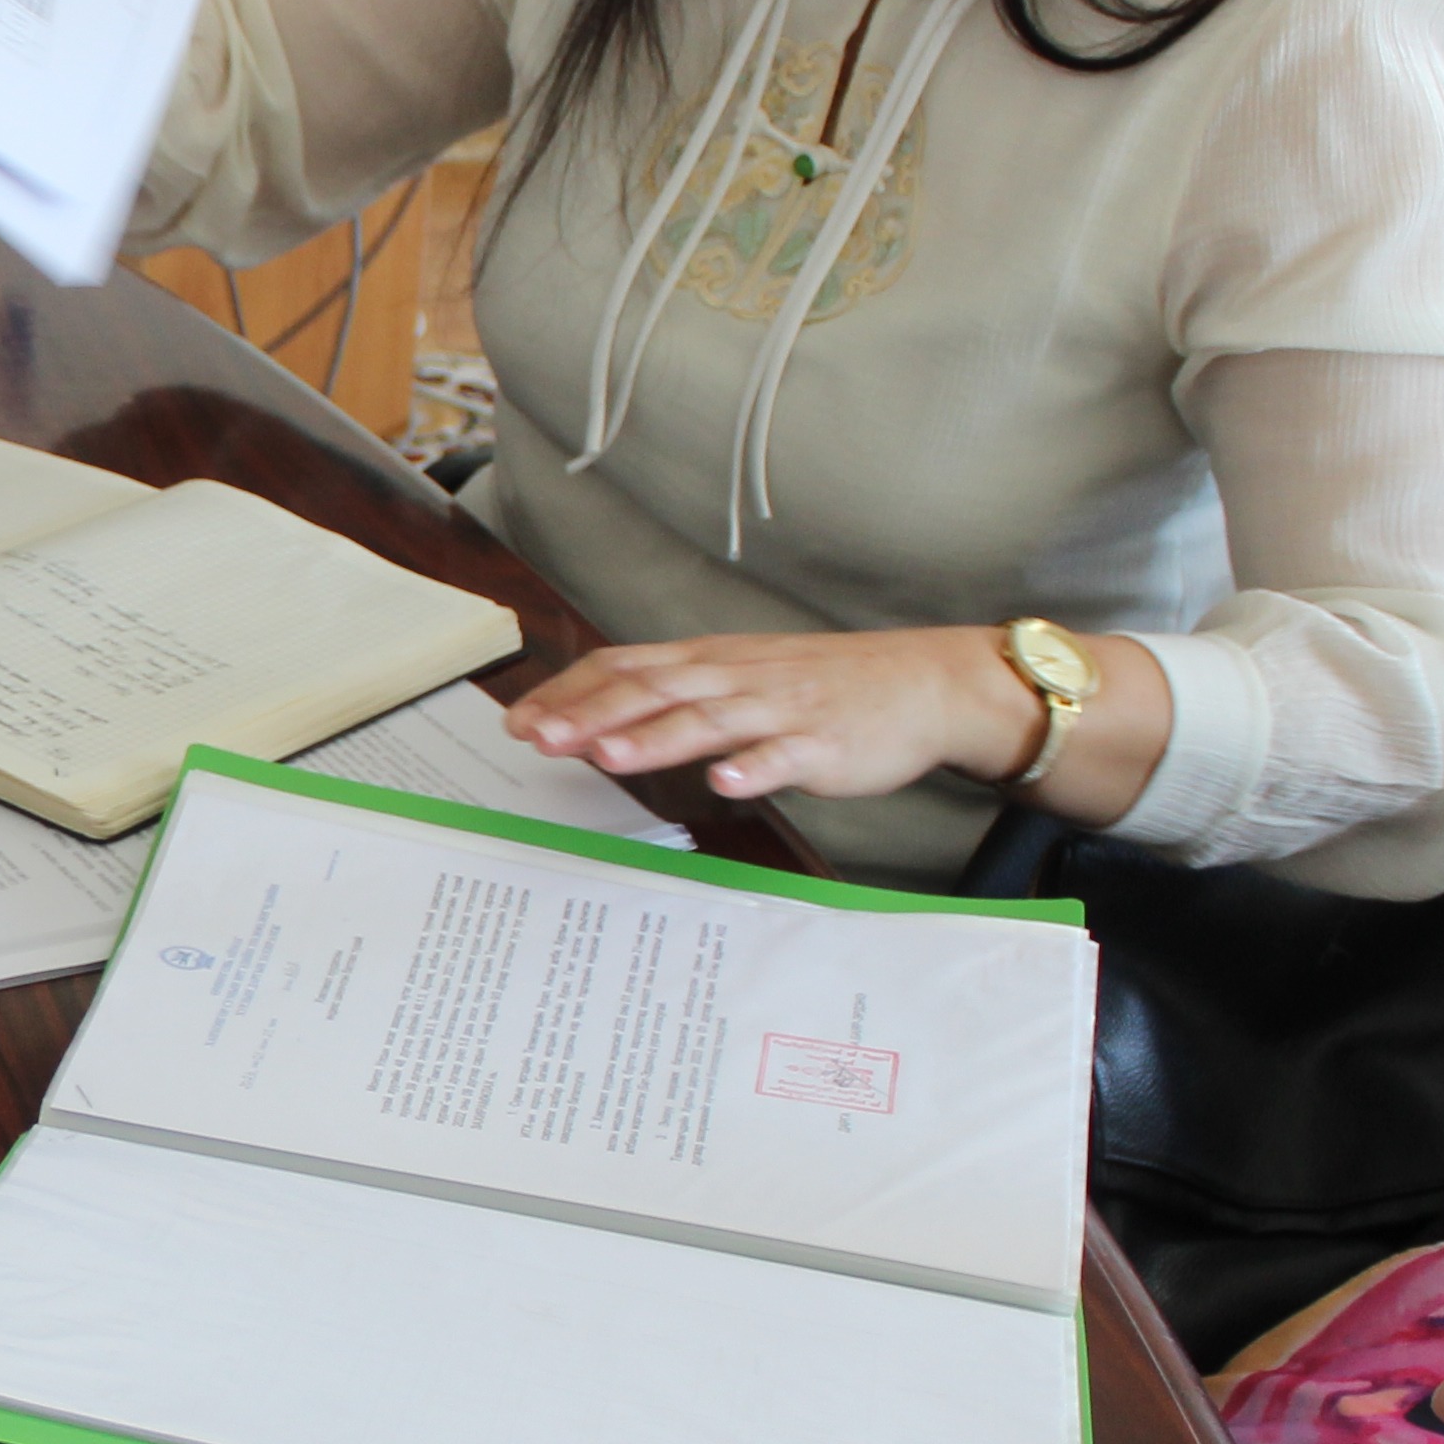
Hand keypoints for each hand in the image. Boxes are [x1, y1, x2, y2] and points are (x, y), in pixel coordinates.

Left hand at [503, 622, 1173, 822]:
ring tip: (610, 754)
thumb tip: (603, 716)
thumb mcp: (741, 675)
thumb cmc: (824, 686)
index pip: (627, 668)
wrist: (923, 683)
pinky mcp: (825, 741)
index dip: (572, 692)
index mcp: (712, 662)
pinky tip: (726, 780)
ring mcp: (781, 708)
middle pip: (654, 691)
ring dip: (658, 737)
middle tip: (539, 737)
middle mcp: (737, 678)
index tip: (520, 718)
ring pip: (710, 719)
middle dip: (593, 713)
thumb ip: (678, 693)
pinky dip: (755, 766)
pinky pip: (786, 754)